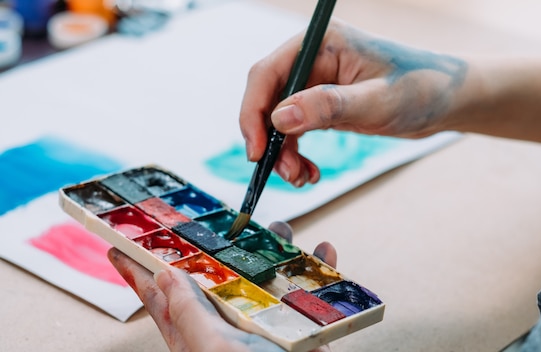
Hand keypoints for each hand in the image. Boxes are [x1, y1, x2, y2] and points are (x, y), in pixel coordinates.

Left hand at [108, 222, 336, 351]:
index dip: (137, 269)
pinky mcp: (297, 330)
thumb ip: (189, 314)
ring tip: (281, 228)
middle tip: (213, 220)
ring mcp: (263, 326)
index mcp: (195, 334)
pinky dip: (317, 271)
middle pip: (214, 276)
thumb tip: (164, 276)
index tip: (118, 244)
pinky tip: (323, 252)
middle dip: (216, 244)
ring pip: (263, 277)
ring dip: (274, 250)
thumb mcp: (215, 350)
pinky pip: (306, 293)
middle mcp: (226, 327)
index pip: (159, 296)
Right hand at [240, 20, 468, 186]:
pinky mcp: (325, 103)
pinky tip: (309, 171)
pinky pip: (296, 129)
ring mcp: (318, 82)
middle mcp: (314, 60)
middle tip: (282, 172)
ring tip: (301, 177)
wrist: (447, 101)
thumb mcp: (376, 101)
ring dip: (282, 152)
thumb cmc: (422, 89)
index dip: (253, 112)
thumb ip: (328, 106)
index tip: (257, 150)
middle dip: (269, 138)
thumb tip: (279, 118)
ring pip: (279, 119)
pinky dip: (296, 153)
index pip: (268, 74)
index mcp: (322, 44)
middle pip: (268, 98)